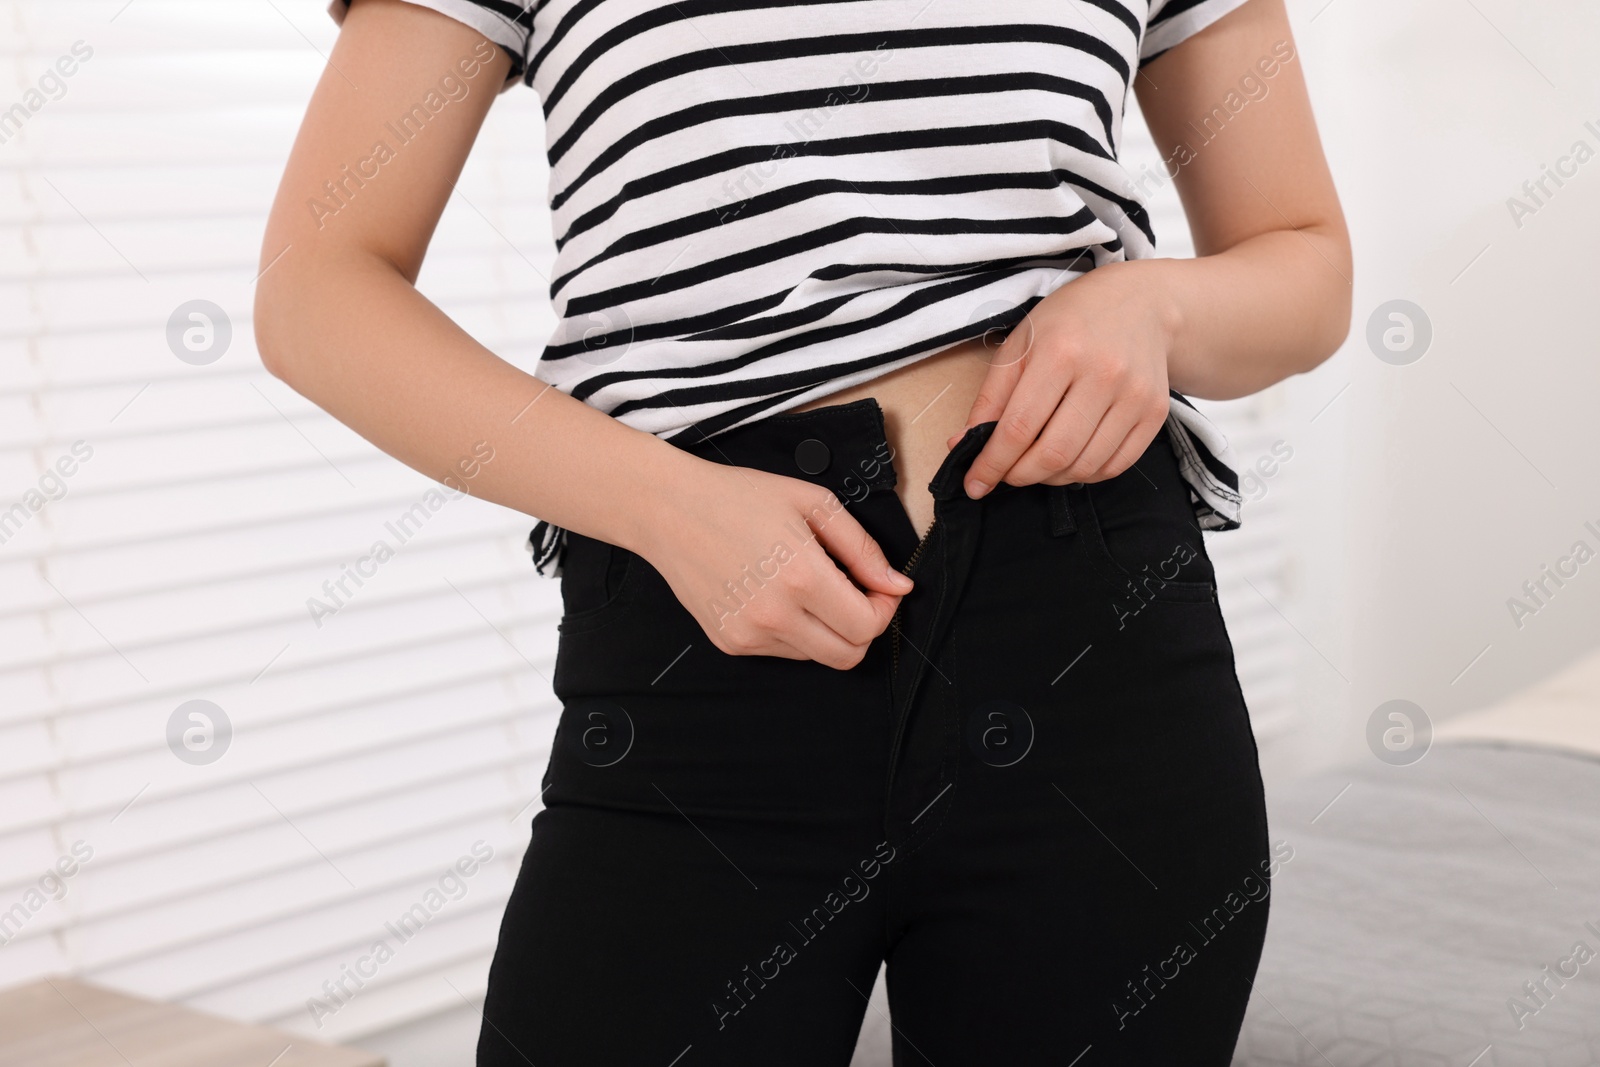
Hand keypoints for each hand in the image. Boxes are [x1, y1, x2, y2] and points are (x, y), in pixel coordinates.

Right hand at [638, 459, 912, 668]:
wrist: (668, 510)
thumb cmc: (739, 497)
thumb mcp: (813, 503)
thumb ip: (861, 549)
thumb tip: (898, 585)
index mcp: (801, 576)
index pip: (867, 626)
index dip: (885, 609)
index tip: (880, 588)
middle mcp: (775, 615)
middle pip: (849, 655)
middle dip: (863, 627)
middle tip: (855, 594)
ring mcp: (749, 635)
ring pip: (817, 656)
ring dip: (828, 630)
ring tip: (808, 587)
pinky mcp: (731, 644)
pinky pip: (784, 652)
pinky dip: (795, 631)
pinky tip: (777, 595)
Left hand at [949, 261, 1176, 495]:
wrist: (1140, 304)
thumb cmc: (1070, 323)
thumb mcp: (1020, 345)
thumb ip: (990, 398)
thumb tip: (963, 445)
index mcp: (1060, 351)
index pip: (1018, 427)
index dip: (992, 464)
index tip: (974, 484)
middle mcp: (1102, 373)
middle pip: (1053, 454)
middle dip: (1020, 476)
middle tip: (1006, 474)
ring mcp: (1134, 395)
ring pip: (1084, 466)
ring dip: (1051, 478)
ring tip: (1036, 464)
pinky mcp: (1155, 413)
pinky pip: (1115, 466)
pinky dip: (1085, 475)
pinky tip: (1070, 461)